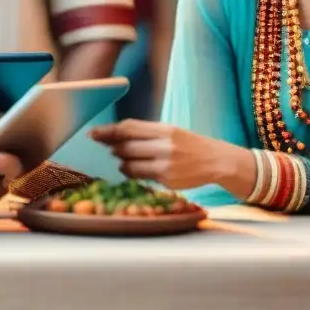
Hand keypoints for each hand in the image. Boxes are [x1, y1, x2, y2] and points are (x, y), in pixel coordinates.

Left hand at [89, 119, 245, 190]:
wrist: (217, 161)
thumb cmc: (188, 144)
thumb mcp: (170, 131)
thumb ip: (145, 133)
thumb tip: (114, 137)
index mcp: (165, 129)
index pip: (128, 128)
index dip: (108, 131)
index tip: (93, 133)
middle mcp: (165, 146)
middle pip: (126, 146)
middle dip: (112, 147)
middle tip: (106, 147)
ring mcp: (166, 165)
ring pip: (130, 164)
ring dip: (120, 162)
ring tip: (121, 159)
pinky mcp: (167, 180)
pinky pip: (140, 177)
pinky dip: (131, 173)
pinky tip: (131, 170)